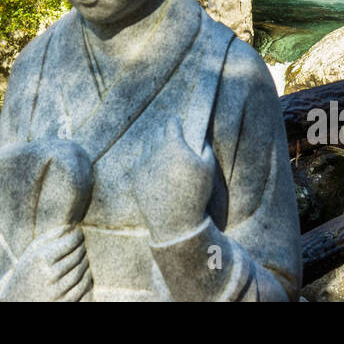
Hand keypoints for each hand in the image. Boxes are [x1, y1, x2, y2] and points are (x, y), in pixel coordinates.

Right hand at [0, 226, 91, 301]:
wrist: (18, 301)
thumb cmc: (26, 272)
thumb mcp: (32, 252)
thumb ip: (50, 237)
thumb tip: (71, 227)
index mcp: (41, 259)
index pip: (71, 242)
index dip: (78, 236)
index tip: (79, 234)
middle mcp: (50, 275)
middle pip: (78, 256)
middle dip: (82, 248)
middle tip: (81, 245)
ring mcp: (58, 291)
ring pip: (83, 271)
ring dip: (85, 262)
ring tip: (81, 258)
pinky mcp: (65, 303)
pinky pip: (84, 287)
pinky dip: (87, 278)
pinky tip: (82, 273)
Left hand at [132, 119, 215, 243]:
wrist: (175, 221)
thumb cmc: (195, 194)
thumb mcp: (208, 170)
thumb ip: (206, 150)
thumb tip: (201, 140)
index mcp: (174, 145)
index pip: (171, 124)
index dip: (175, 122)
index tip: (177, 123)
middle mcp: (155, 151)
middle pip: (157, 132)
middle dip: (164, 132)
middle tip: (170, 136)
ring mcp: (143, 163)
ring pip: (147, 145)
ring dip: (154, 144)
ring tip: (162, 150)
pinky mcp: (135, 176)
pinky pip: (139, 160)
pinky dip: (146, 159)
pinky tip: (154, 165)